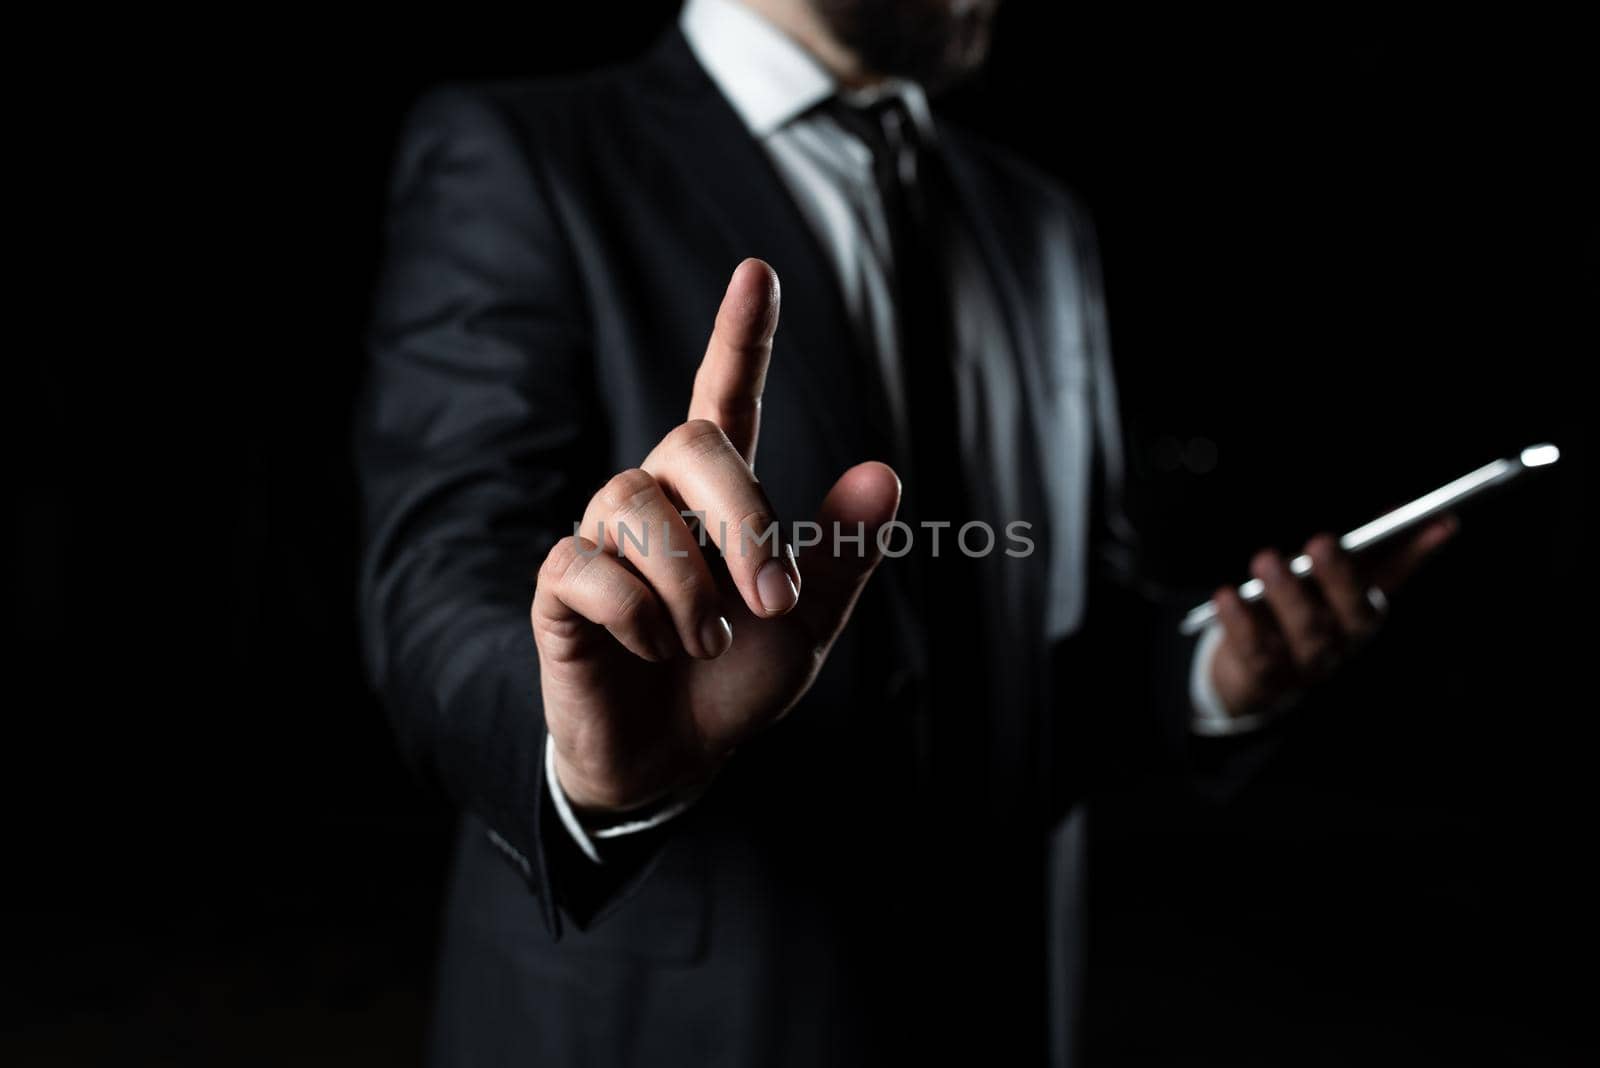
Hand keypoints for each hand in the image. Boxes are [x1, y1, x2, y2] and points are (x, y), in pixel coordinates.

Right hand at [532, 259, 902, 813]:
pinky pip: (585, 567)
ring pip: (633, 506)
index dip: (739, 335)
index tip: (758, 271)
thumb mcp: (809, 623)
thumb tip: (887, 472)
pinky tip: (654, 649)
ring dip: (689, 585)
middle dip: (743, 519)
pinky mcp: (560, 588)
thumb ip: (843, 553)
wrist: (675, 760)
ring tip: (706, 642)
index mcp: (716, 497)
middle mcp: (654, 499)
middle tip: (773, 601)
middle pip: (687, 444)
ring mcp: (600, 539)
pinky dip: (636, 616)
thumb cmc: (734, 680)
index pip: (724, 395)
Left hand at [1208, 515, 1458, 718]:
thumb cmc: (1294, 612)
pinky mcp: (1268, 676)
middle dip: (1340, 576)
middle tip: (1320, 543)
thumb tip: (1396, 509)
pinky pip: (1257, 652)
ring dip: (1287, 595)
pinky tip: (1227, 597)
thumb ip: (1358, 549)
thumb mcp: (1324, 581)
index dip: (1416, 553)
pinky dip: (1241, 623)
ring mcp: (1308, 662)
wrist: (1251, 676)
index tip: (1439, 520)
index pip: (1396, 576)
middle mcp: (1343, 638)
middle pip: (1352, 611)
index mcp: (1362, 608)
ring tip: (1266, 560)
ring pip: (1305, 631)